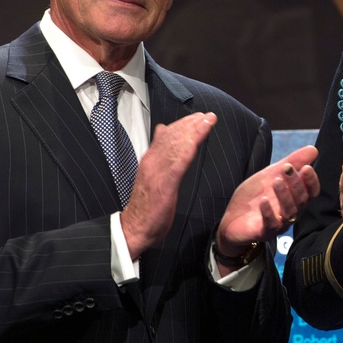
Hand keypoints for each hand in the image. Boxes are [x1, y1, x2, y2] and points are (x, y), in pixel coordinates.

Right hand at [121, 112, 216, 259]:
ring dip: (193, 130)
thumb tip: (161, 134)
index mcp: (150, 160)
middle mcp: (152, 161)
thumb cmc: (146, 205)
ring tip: (207, 121)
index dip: (183, 124)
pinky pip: (177, 162)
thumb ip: (157, 157)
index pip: (167, 135)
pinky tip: (197, 140)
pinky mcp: (164, 184)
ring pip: (176, 145)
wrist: (134, 228)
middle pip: (173, 136)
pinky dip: (188, 148)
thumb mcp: (151, 177)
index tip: (199, 117)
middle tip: (207, 115)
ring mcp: (157, 171)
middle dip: (191, 123)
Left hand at [215, 145, 319, 263]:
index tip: (306, 167)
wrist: (233, 218)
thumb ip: (292, 163)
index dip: (311, 181)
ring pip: (288, 212)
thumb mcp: (272, 175)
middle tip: (287, 168)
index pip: (311, 192)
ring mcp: (279, 223)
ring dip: (284, 196)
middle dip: (296, 184)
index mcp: (295, 199)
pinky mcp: (264, 232)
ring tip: (276, 181)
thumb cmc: (256, 197)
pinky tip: (264, 201)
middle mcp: (291, 212)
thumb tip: (313, 149)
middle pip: (301, 200)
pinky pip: (270, 224)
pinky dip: (268, 212)